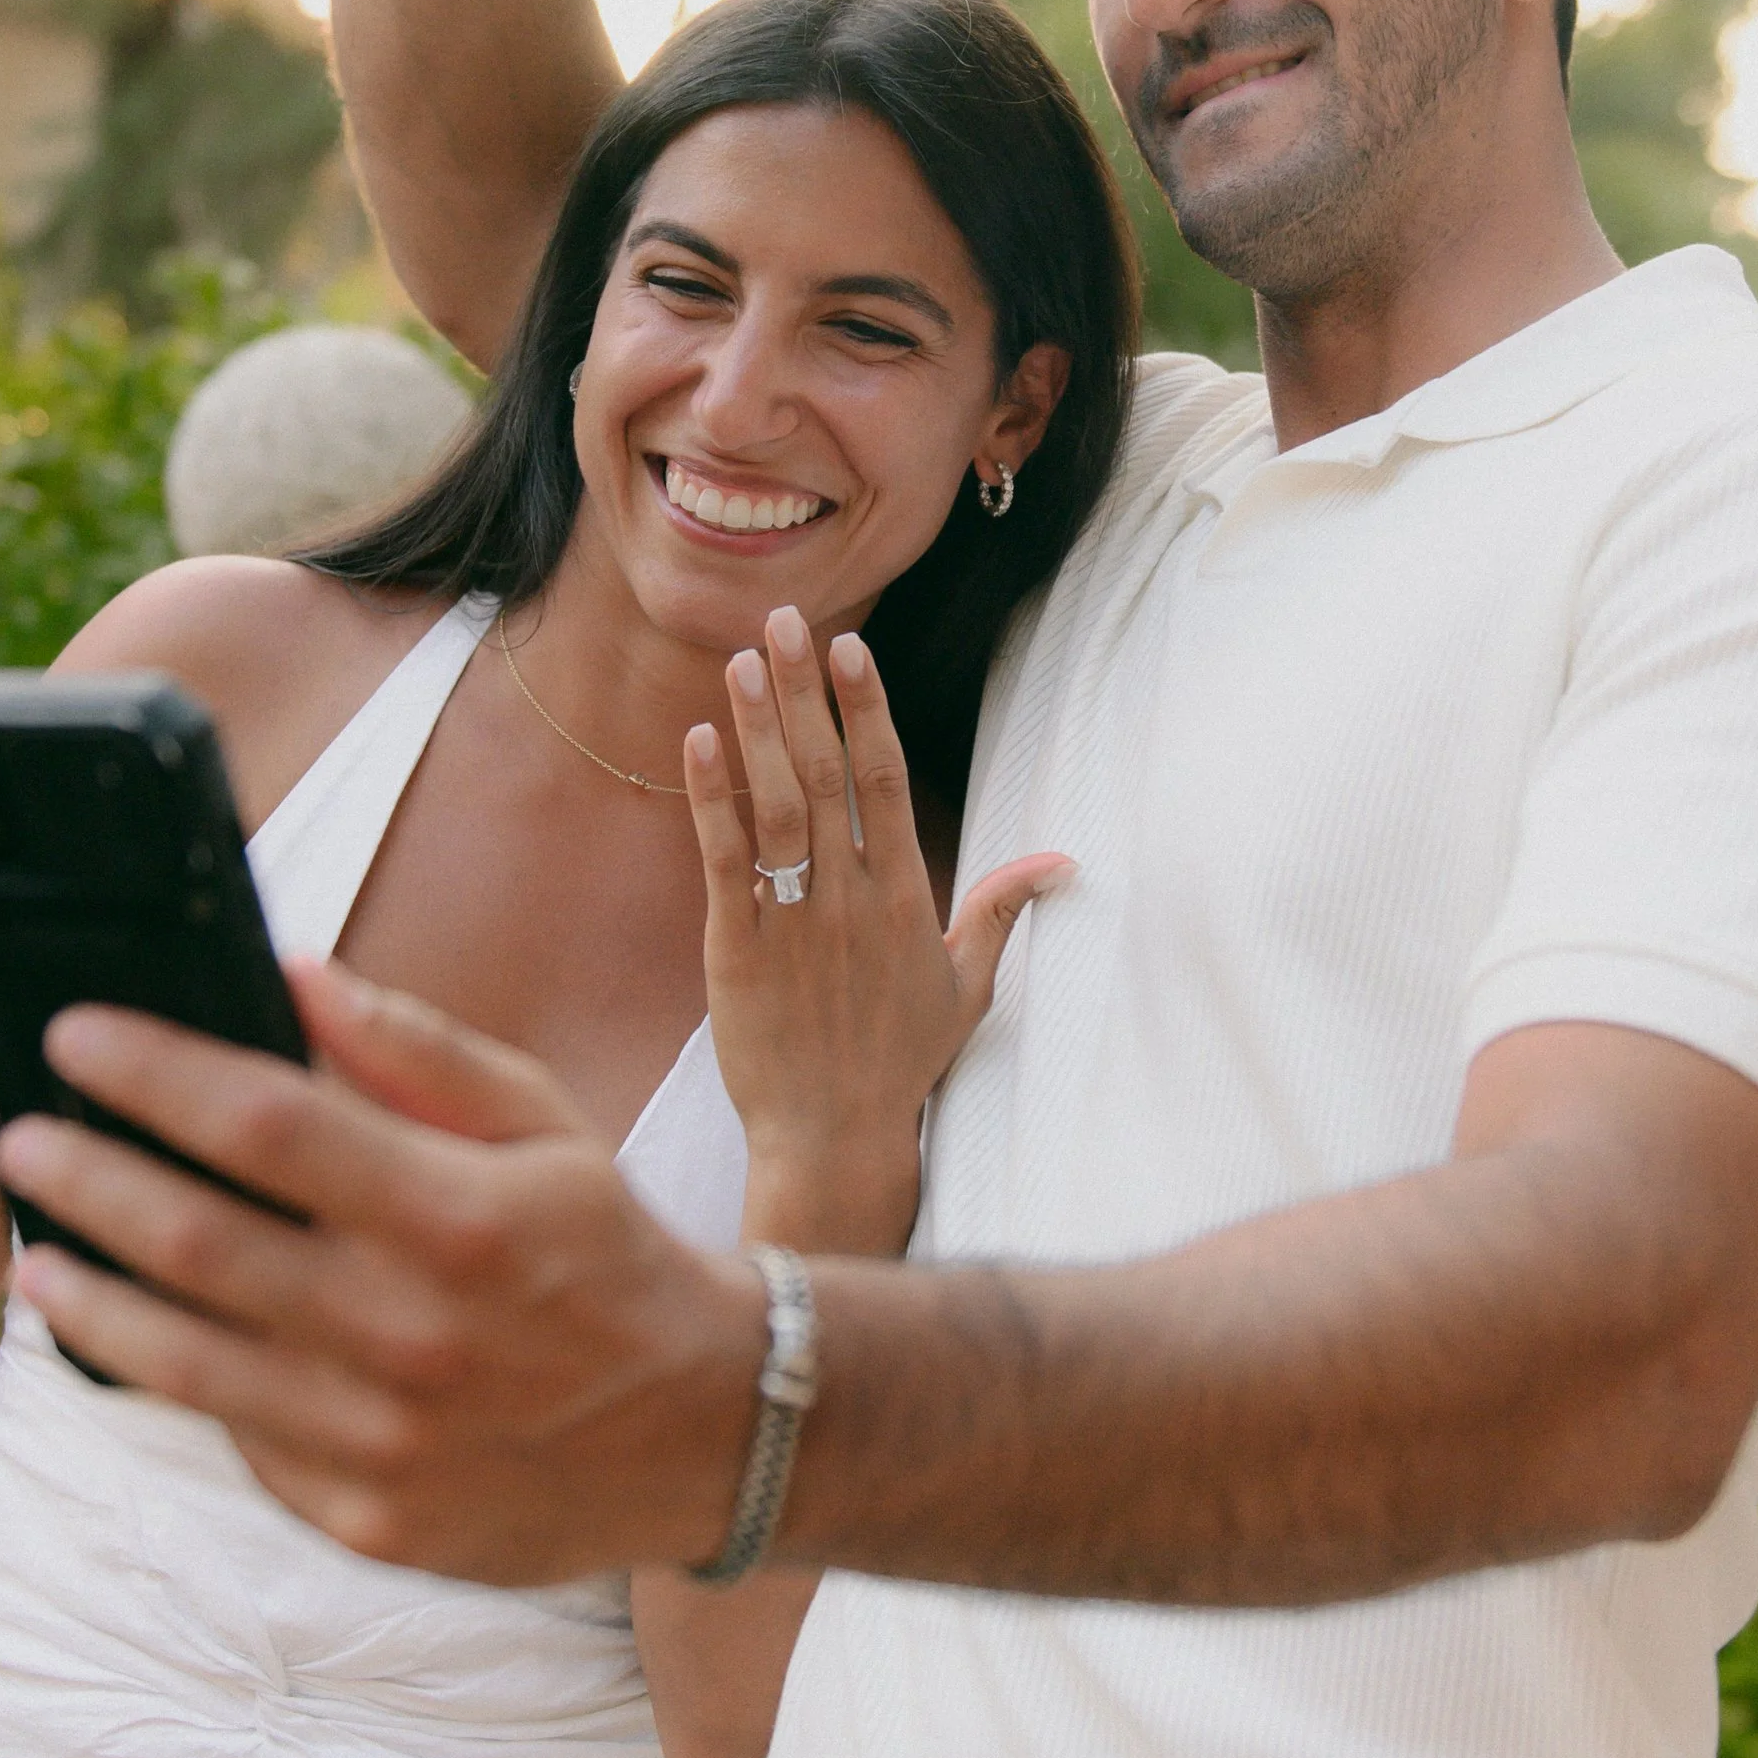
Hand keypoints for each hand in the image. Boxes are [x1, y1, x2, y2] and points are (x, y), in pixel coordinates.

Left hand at [0, 961, 766, 1583]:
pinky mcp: (365, 1518)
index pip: (265, 1125)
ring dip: (92, 1295)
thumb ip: (419, 1053)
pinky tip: (131, 1337)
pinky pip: (238, 1438)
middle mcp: (410, 1333)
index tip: (77, 1033)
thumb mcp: (547, 1124)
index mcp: (456, 1216)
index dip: (154, 1073)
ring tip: (37, 1249)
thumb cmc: (607, 1253)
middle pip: (197, 1240)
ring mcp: (380, 1440)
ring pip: (186, 1360)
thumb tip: (295, 976)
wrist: (701, 1433)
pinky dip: (171, 1382)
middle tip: (22, 1136)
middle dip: (87, 1176)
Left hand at [685, 609, 1071, 1248]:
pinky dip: (712, 799)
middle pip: (826, 773)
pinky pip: (725, 860)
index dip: (867, 710)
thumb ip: (1000, 910)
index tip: (848, 649)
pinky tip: (700, 741)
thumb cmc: (900, 1063)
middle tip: (783, 620)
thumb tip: (1058, 860)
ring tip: (742, 660)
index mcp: (904, 897)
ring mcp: (794, 921)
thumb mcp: (965, 986)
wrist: (835, 1137)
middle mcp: (851, 898)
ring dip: (757, 727)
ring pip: (776, 804)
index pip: (886, 781)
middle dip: (804, 692)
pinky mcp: (737, 949)